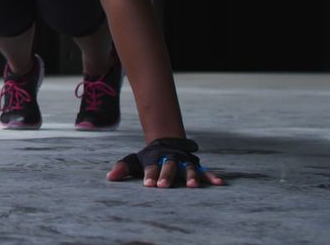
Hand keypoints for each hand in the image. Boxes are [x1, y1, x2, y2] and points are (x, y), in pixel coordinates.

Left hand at [106, 138, 223, 187]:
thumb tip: (110, 177)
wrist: (165, 143)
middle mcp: (170, 159)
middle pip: (169, 166)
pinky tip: (219, 183)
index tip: (149, 185)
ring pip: (188, 167)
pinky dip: (212, 176)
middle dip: (167, 175)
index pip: (151, 167)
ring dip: (190, 176)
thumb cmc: (147, 158)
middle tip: (164, 186)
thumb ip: (122, 168)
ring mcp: (184, 161)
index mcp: (154, 158)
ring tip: (192, 186)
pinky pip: (205, 171)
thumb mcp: (134, 161)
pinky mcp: (196, 165)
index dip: (150, 175)